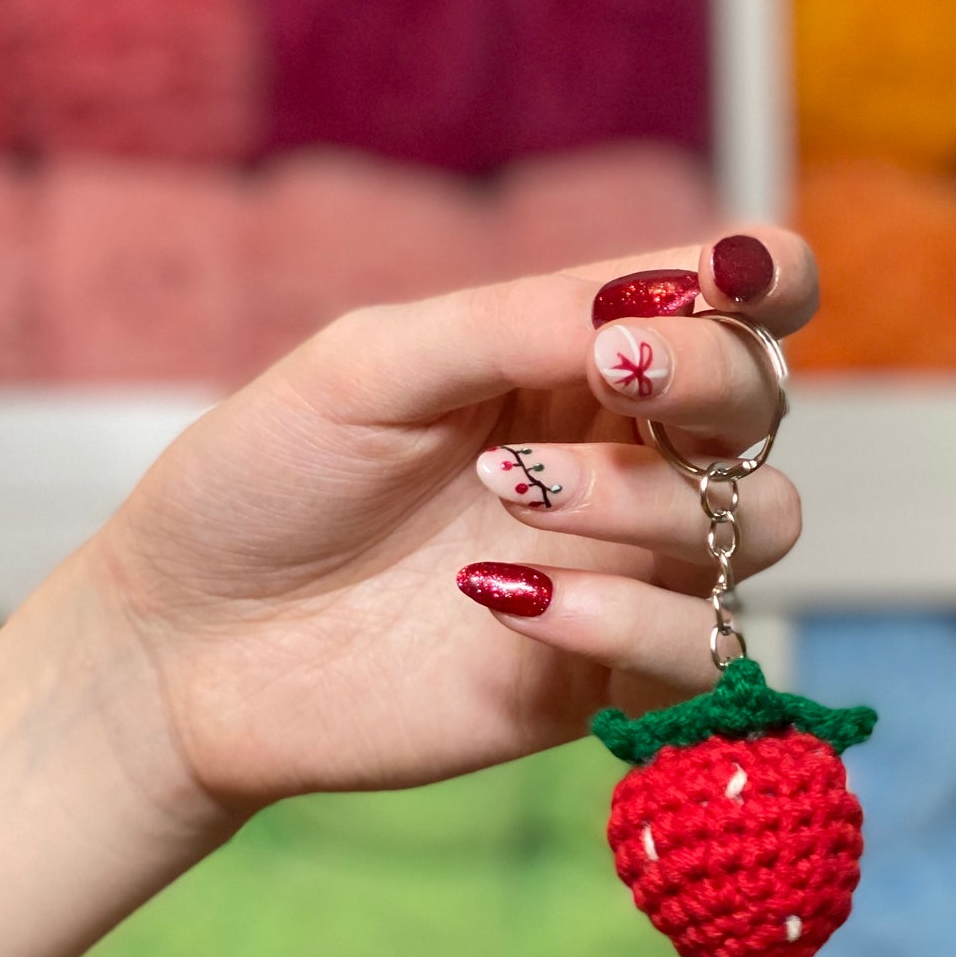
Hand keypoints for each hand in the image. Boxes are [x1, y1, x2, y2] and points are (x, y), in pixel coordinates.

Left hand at [86, 229, 815, 812]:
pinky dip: (628, 616)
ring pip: (760, 525)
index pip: (732, 305)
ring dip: (654, 498)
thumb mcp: (369, 367)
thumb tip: (662, 298)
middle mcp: (624, 458)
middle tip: (608, 372)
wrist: (188, 647)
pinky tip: (509, 604)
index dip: (766, 279)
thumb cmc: (263, 483)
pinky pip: (699, 652)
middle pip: (763, 406)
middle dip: (708, 379)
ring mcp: (624, 570)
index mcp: (575, 363)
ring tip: (513, 497)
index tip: (729, 277)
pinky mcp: (607, 679)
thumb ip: (514, 322)